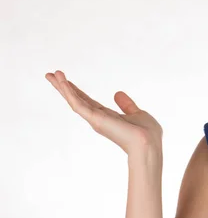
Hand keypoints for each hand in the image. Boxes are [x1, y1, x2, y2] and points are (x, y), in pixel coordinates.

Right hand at [46, 70, 162, 155]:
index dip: (76, 90)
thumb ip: (126, 105)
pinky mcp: (95, 119)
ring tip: (50, 74)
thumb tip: (117, 93)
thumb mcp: (136, 113)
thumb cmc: (146, 133)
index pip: (87, 101)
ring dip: (62, 87)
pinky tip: (62, 82)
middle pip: (76, 99)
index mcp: (106, 116)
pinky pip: (78, 104)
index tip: (65, 80)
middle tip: (50, 75)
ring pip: (74, 100)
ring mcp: (95, 119)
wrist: (148, 143)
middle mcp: (98, 118)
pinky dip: (69, 92)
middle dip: (63, 87)